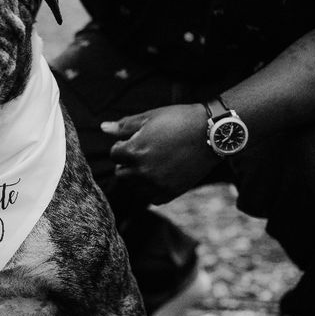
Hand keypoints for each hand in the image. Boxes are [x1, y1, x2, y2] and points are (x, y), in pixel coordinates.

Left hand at [101, 104, 220, 204]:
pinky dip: (152, 189)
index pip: (114, 154)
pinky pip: (151, 198)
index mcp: (134, 151)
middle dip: (128, 163)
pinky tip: (161, 175)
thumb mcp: (149, 117)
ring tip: (153, 163)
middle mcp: (142, 171)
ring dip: (138, 177)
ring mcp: (156, 184)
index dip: (123, 145)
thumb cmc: (180, 119)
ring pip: (134, 187)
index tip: (136, 139)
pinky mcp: (170, 192)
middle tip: (144, 152)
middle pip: (121, 173)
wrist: (212, 133)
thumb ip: (124, 125)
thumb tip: (102, 127)